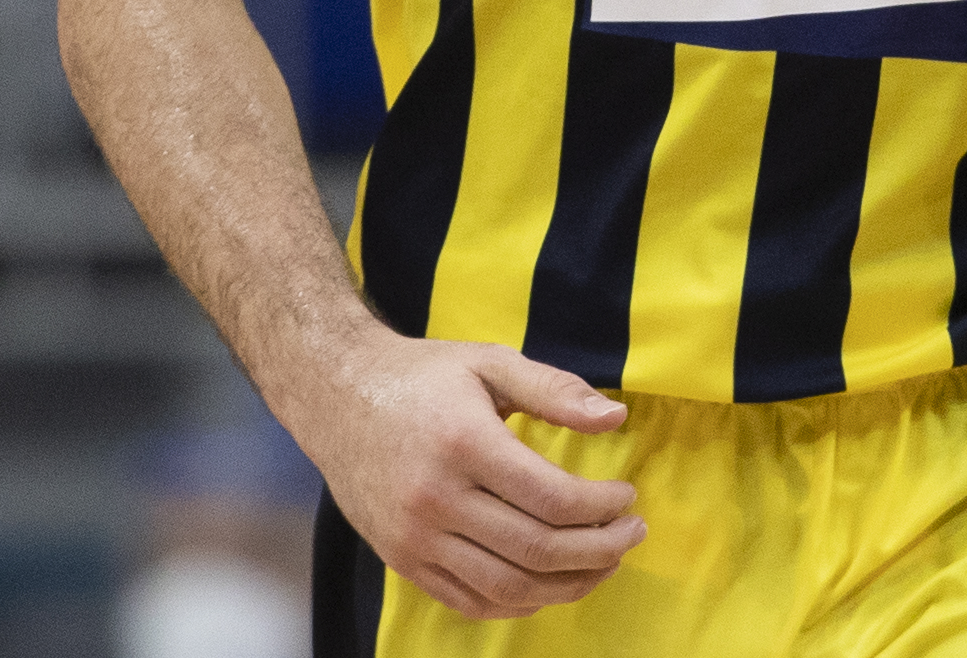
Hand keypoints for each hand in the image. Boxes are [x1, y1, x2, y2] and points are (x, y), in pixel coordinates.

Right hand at [299, 326, 648, 620]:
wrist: (335, 397)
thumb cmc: (422, 376)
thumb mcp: (489, 363)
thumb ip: (555, 389)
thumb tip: (616, 417)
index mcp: (464, 445)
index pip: (552, 499)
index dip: (603, 509)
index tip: (628, 498)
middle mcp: (436, 500)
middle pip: (537, 551)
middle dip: (599, 551)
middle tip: (631, 534)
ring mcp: (415, 539)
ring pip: (508, 588)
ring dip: (568, 585)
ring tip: (603, 563)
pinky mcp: (402, 561)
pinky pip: (470, 601)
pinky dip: (519, 603)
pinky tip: (549, 582)